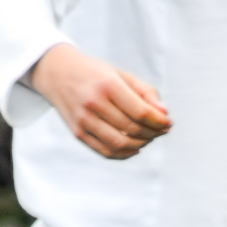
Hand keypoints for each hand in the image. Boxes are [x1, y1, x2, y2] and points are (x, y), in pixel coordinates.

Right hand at [28, 44, 170, 159]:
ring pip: (120, 143)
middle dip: (153, 133)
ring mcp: (84, 120)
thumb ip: (145, 92)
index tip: (168, 123)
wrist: (57, 73)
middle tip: (161, 130)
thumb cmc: (95, 73)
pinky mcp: (78, 133)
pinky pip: (105, 151)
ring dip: (141, 144)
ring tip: (149, 138)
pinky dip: (124, 153)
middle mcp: (93, 104)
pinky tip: (135, 147)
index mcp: (107, 85)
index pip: (140, 112)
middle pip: (132, 128)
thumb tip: (164, 114)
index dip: (158, 121)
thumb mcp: (121, 74)